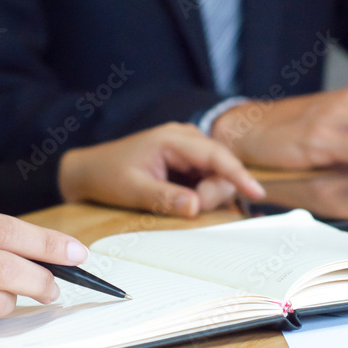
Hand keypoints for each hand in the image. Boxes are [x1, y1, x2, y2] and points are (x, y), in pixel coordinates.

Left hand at [58, 123, 265, 217]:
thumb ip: (165, 198)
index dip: (239, 174)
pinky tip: (183, 200)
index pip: (216, 154)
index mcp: (173, 138)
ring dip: (207, 195)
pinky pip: (207, 179)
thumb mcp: (132, 190)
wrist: (90, 171)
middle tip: (188, 210)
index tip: (257, 193)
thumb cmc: (108, 175)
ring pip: (217, 175)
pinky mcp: (187, 162)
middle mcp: (185, 138)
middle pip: (221, 168)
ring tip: (176, 203)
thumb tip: (196, 206)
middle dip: (212, 194)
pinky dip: (201, 194)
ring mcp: (188, 149)